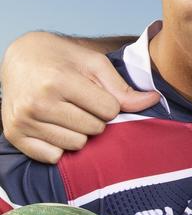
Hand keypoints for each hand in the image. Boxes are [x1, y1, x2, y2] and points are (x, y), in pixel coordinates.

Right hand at [1, 32, 158, 162]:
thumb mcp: (93, 63)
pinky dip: (59, 146)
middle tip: (79, 103)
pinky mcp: (15, 135)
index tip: (95, 94)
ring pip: (76, 145)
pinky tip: (53, 126)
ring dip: (78, 133)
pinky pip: (53, 157)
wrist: (18, 58)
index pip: (109, 110)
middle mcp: (39, 102)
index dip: (108, 103)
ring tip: (66, 113)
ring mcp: (24, 120)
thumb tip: (153, 100)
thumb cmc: (61, 59)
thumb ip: (122, 87)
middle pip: (94, 129)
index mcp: (59, 80)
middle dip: (94, 118)